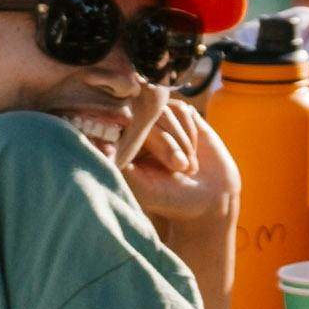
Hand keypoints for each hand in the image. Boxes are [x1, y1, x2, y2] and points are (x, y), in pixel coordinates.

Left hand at [117, 89, 238, 239]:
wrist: (210, 198)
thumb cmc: (171, 198)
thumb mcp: (142, 188)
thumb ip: (120, 166)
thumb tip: (98, 143)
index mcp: (120, 146)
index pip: (122, 127)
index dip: (144, 141)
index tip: (163, 163)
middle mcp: (136, 130)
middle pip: (146, 118)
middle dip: (167, 144)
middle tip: (180, 167)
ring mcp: (158, 120)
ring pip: (165, 111)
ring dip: (181, 140)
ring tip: (188, 166)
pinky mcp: (180, 114)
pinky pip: (182, 110)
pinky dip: (190, 132)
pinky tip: (193, 152)